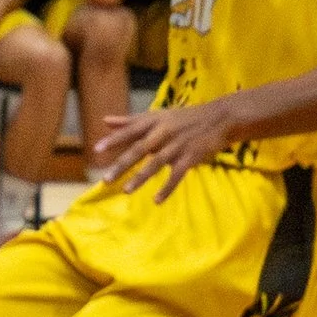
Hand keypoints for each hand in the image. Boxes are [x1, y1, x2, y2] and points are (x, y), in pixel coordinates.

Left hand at [91, 95, 242, 200]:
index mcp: (153, 121)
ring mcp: (177, 145)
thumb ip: (130, 121)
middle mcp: (163, 132)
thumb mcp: (157, 115)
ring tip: (126, 191)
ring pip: (156, 163)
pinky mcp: (191, 157)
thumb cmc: (184, 118)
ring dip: (141, 178)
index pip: (130, 131)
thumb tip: (104, 121)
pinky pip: (177, 175)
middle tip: (106, 179)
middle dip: (122, 165)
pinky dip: (167, 188)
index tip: (96, 150)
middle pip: (139, 149)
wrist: (219, 118)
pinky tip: (157, 201)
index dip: (114, 140)